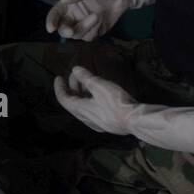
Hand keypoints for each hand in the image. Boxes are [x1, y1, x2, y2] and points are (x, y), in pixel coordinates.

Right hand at [45, 0, 156, 40]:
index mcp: (69, 5)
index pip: (55, 14)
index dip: (51, 21)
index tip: (51, 28)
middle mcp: (74, 16)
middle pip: (63, 28)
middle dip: (66, 31)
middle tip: (71, 31)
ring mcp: (83, 24)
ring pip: (77, 34)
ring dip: (84, 28)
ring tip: (97, 16)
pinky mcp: (94, 31)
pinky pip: (89, 36)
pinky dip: (93, 30)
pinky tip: (101, 20)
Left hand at [52, 66, 193, 156]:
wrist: (135, 120)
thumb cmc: (116, 102)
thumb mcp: (100, 86)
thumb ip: (86, 78)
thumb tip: (75, 70)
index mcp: (80, 110)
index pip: (63, 99)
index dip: (59, 87)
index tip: (58, 77)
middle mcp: (85, 119)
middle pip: (73, 102)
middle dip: (72, 87)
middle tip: (76, 74)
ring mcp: (95, 123)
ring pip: (82, 107)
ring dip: (81, 93)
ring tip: (87, 80)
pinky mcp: (105, 123)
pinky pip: (91, 110)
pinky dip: (89, 100)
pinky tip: (97, 93)